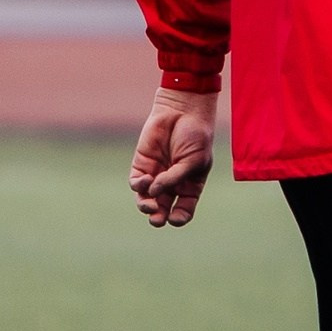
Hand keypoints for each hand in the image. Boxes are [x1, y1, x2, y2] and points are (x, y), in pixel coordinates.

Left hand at [130, 88, 216, 226]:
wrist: (182, 111)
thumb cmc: (195, 137)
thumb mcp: (193, 161)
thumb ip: (175, 178)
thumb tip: (154, 193)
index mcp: (190, 188)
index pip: (183, 211)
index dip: (178, 219)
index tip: (175, 218)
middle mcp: (172, 185)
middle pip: (162, 210)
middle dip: (158, 217)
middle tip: (157, 217)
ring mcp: (156, 176)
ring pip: (146, 200)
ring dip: (146, 206)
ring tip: (149, 204)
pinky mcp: (142, 165)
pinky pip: (136, 184)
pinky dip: (139, 186)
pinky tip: (146, 180)